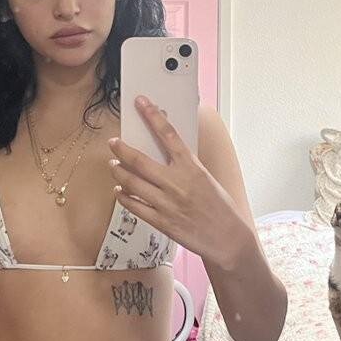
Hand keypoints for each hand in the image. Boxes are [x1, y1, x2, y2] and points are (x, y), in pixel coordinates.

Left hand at [107, 95, 250, 269]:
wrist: (227, 237)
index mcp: (192, 167)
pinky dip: (123, 196)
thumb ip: (184, 166)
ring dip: (118, 171)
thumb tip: (163, 152)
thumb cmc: (220, 207)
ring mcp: (167, 203)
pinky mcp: (161, 221)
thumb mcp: (206, 178)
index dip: (152, 116)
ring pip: (131, 182)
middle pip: (139, 160)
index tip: (141, 103)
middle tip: (113, 142)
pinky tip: (119, 191)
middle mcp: (177, 183)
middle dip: (122, 148)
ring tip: (113, 165)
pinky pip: (134, 206)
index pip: (168, 134)